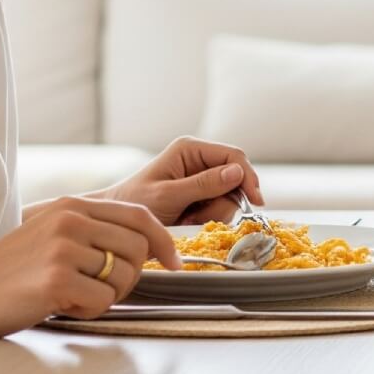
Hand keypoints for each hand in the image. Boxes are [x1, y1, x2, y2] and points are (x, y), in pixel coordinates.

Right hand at [0, 197, 180, 335]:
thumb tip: (149, 247)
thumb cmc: (9, 271)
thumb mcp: (53, 234)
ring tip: (72, 296)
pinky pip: (104, 300)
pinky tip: (61, 306)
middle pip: (139, 249)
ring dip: (106, 296)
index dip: (164, 242)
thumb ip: (95, 232)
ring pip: (125, 277)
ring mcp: (64, 248)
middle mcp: (71, 220)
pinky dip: (89, 310)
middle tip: (103, 290)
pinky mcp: (57, 279)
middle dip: (131, 277)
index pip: (140, 216)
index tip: (173, 263)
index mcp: (73, 206)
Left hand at [103, 137, 262, 225]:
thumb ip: (203, 184)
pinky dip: (209, 218)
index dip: (247, 177)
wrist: (118, 225)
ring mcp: (201, 178)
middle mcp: (199, 160)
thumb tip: (237, 172)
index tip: (255, 201)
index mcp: (190, 149)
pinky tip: (189, 222)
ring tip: (188, 220)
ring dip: (214, 213)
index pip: (233, 156)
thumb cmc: (134, 205)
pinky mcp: (201, 195)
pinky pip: (220, 206)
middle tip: (202, 217)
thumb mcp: (168, 196)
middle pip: (235, 178)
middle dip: (224, 201)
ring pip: (230, 195)